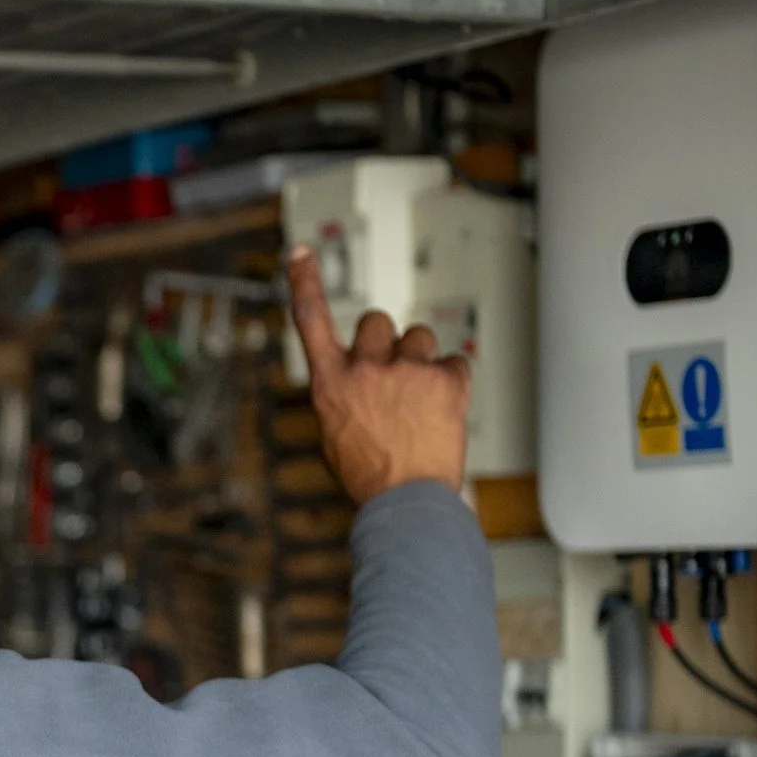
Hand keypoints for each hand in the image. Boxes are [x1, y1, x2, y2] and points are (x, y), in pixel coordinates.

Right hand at [287, 244, 470, 503]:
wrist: (406, 504)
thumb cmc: (370, 477)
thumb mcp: (334, 434)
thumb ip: (344, 394)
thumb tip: (361, 377)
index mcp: (330, 384)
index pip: (310, 321)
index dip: (304, 282)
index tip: (300, 252)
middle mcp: (364, 369)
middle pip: (377, 321)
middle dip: (387, 340)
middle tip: (395, 373)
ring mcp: (406, 372)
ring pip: (420, 338)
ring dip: (422, 361)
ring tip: (421, 401)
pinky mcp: (444, 380)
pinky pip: (456, 361)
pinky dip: (453, 381)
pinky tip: (445, 409)